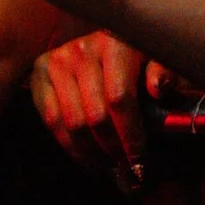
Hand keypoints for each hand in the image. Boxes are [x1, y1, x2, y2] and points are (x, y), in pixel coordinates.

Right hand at [30, 30, 149, 180]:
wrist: (107, 38)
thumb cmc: (138, 54)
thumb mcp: (158, 58)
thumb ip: (164, 72)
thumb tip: (158, 88)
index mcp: (115, 43)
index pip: (119, 98)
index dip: (129, 134)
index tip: (139, 160)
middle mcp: (82, 49)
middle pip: (94, 114)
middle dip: (112, 148)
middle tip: (124, 167)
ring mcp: (58, 60)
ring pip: (71, 121)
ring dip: (90, 151)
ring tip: (107, 164)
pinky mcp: (41, 71)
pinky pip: (51, 119)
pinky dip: (68, 145)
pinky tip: (85, 157)